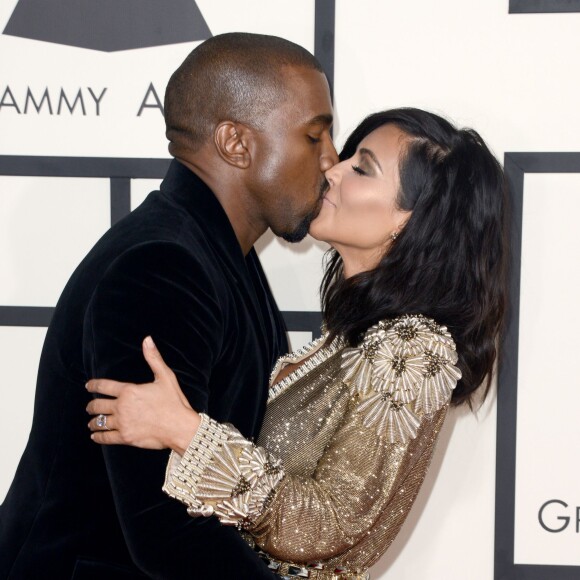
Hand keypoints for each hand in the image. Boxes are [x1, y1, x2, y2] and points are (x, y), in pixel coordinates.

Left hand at [86, 336, 199, 453]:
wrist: (179, 427)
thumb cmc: (174, 401)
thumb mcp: (165, 376)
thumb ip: (153, 358)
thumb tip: (147, 340)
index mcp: (129, 390)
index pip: (103, 386)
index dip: (93, 385)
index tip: (88, 385)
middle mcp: (122, 406)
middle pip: (97, 405)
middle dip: (91, 405)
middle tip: (89, 407)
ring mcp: (122, 423)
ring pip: (99, 422)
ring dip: (93, 421)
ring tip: (91, 422)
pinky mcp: (125, 437)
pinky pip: (105, 437)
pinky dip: (98, 436)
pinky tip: (96, 435)